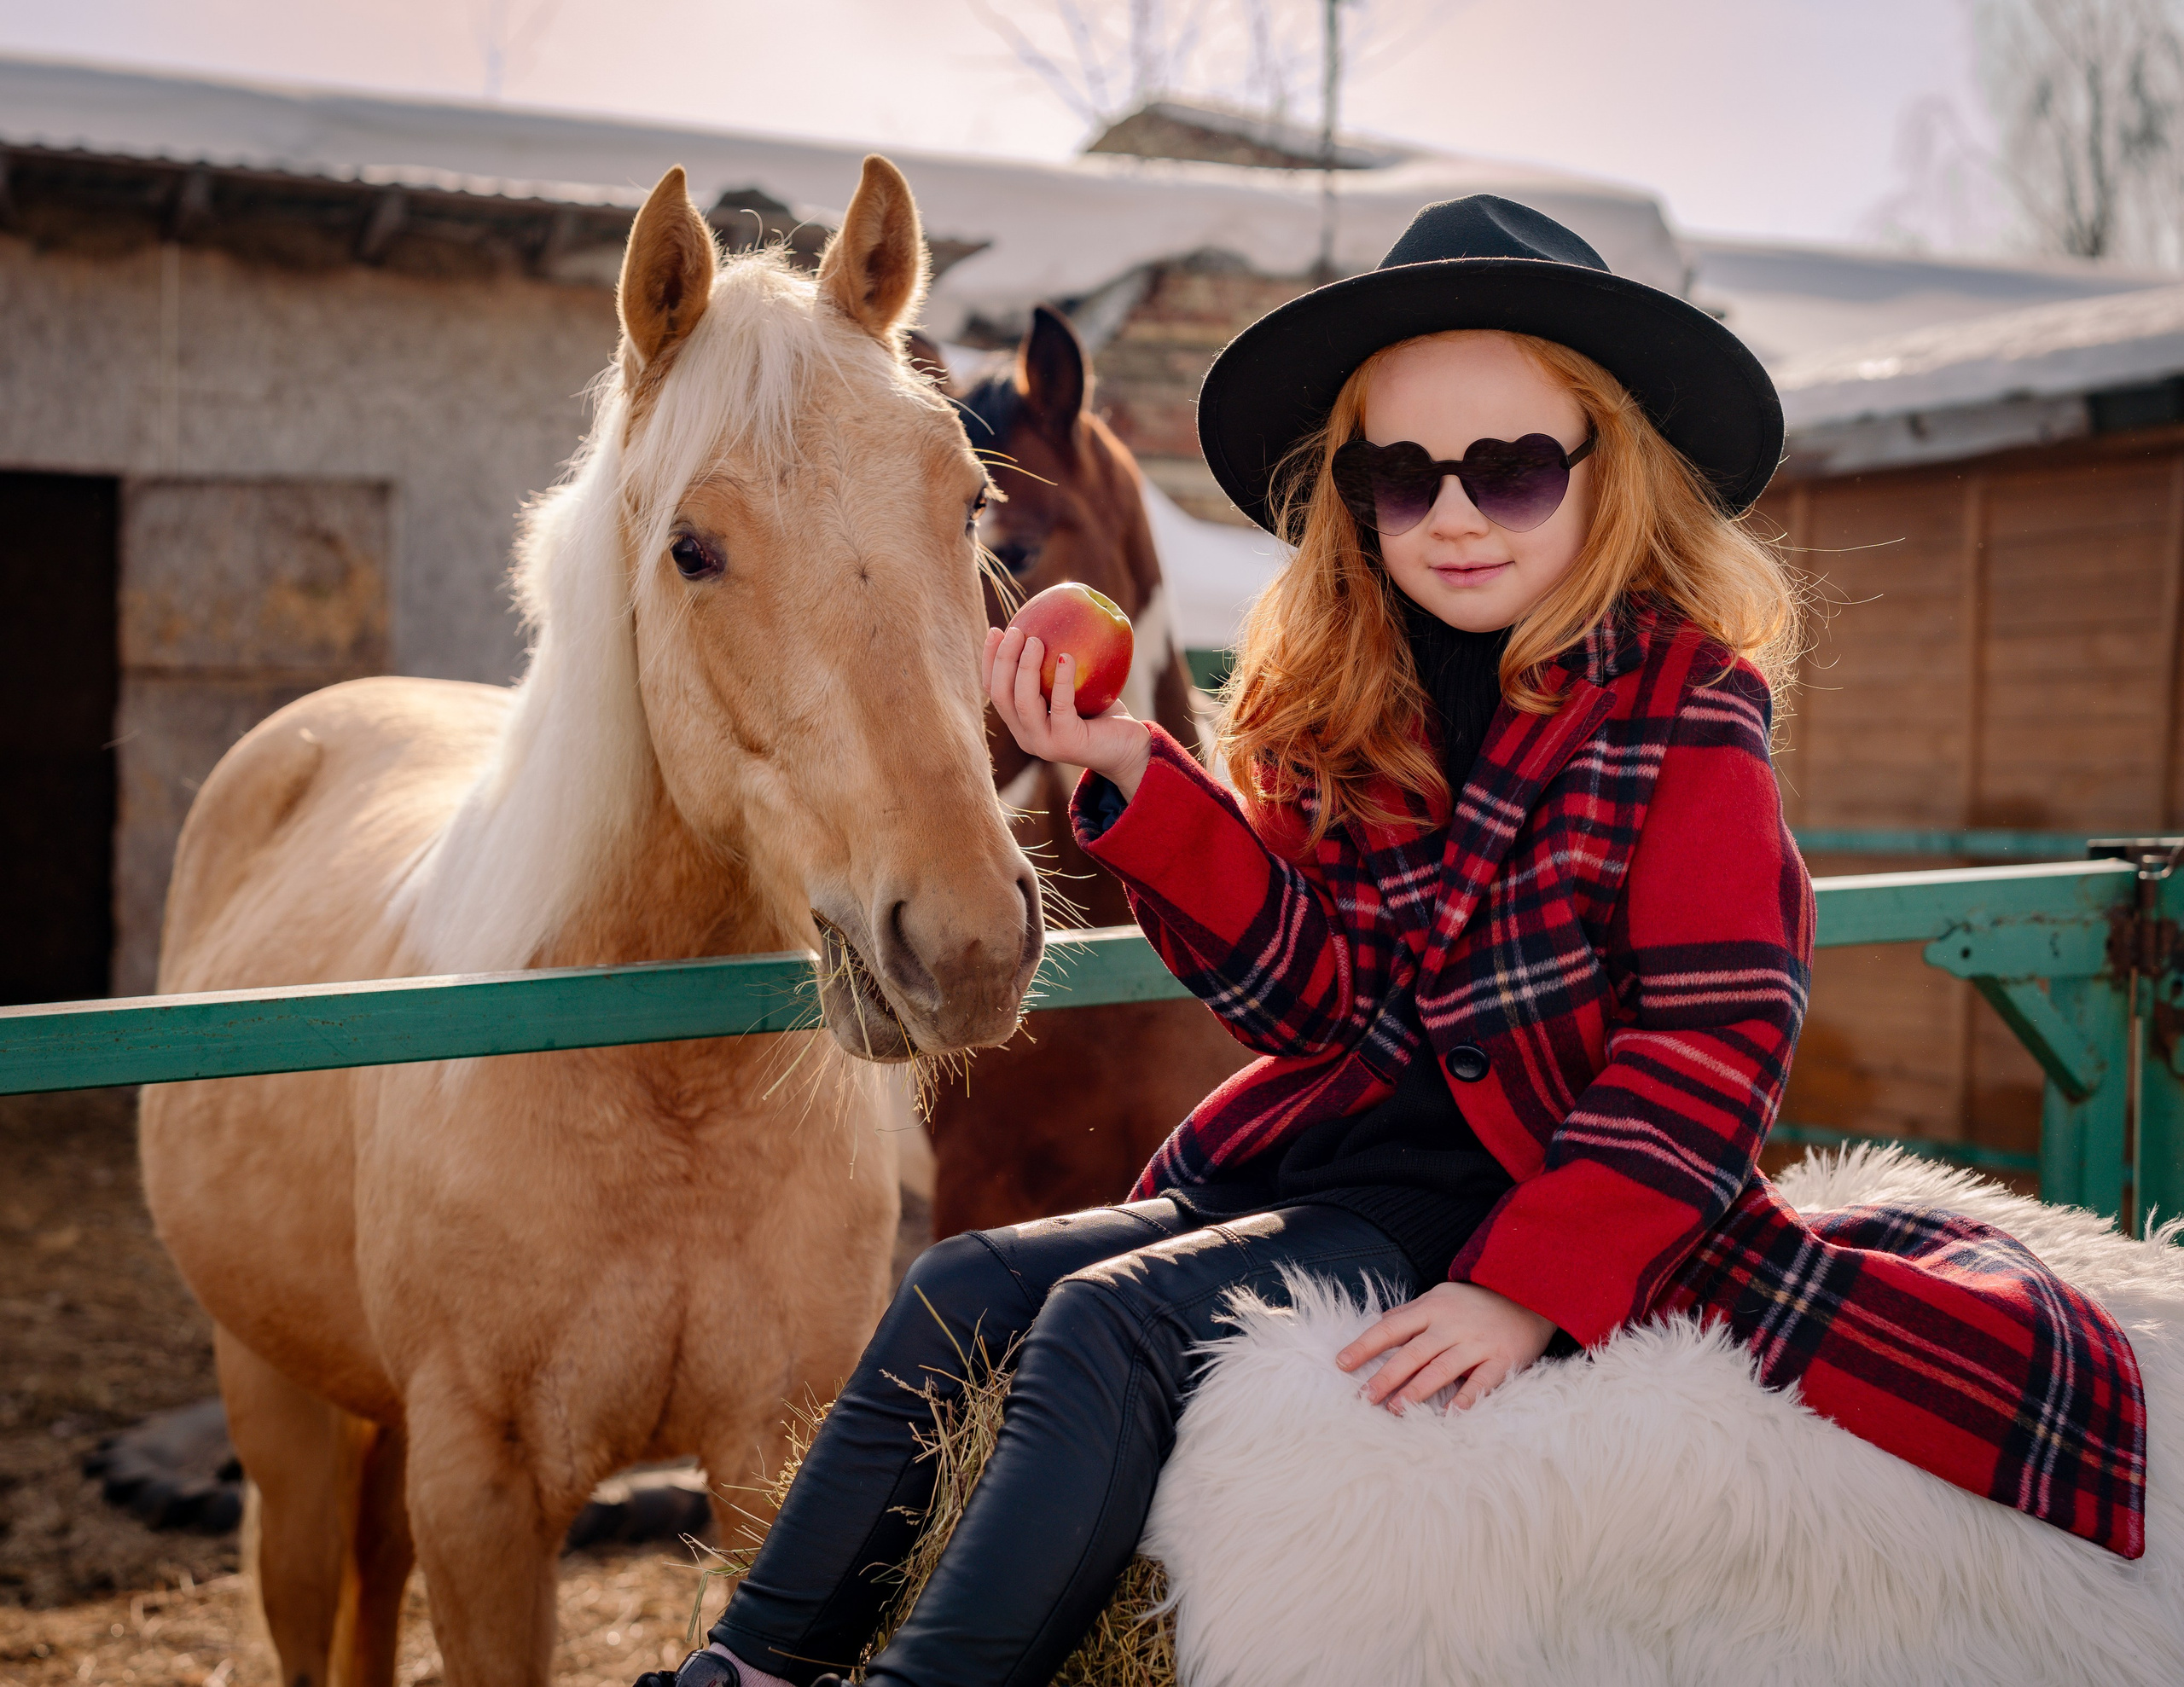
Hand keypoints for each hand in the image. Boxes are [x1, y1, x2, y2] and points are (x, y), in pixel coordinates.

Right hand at [984, 624, 1152, 798]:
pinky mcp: (1067, 744)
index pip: (993, 690)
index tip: (996, 629)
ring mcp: (1044, 743)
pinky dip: (1061, 680)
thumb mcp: (1075, 686)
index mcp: (1021, 723)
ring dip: (1026, 667)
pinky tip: (1066, 657)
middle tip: (1015, 630)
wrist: (1128, 749)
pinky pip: (1060, 707)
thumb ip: (1055, 663)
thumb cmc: (1102, 712)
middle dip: (1003, 660)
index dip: (989, 660)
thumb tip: (1046, 616)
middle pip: (1001, 695)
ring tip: (1036, 640)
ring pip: (1023, 702)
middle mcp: (1026, 736)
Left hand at [1336, 1280, 1557, 1413]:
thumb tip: (1376, 1324)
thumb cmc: (1474, 1302)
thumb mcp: (1439, 1297)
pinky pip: (1480, 1383)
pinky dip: (1464, 1401)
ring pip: (1441, 1369)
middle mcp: (1451, 1325)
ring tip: (1395, 1410)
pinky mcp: (1502, 1359)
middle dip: (1386, 1376)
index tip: (1341, 1363)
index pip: (1390, 1328)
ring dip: (1417, 1391)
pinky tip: (1448, 1418)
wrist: (1529, 1294)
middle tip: (1364, 1398)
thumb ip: (1409, 1313)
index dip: (1364, 1345)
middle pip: (1412, 1353)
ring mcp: (1477, 1343)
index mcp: (1431, 1308)